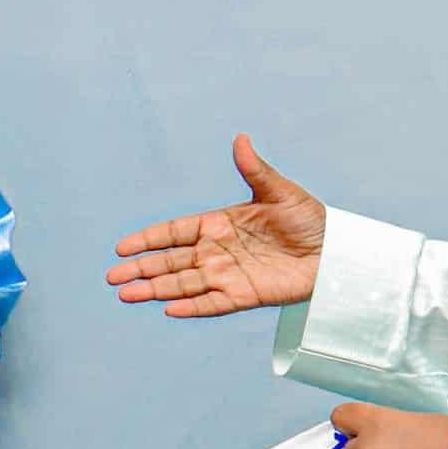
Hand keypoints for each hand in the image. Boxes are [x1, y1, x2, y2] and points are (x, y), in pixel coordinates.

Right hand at [107, 134, 327, 317]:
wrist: (335, 250)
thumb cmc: (309, 218)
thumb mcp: (280, 191)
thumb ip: (255, 169)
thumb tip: (240, 139)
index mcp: (220, 224)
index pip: (175, 232)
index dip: (148, 239)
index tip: (122, 248)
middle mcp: (218, 251)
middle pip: (171, 261)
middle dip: (141, 269)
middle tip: (112, 278)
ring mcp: (229, 275)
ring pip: (184, 284)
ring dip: (156, 290)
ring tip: (127, 295)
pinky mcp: (245, 295)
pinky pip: (213, 303)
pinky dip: (193, 307)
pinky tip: (169, 309)